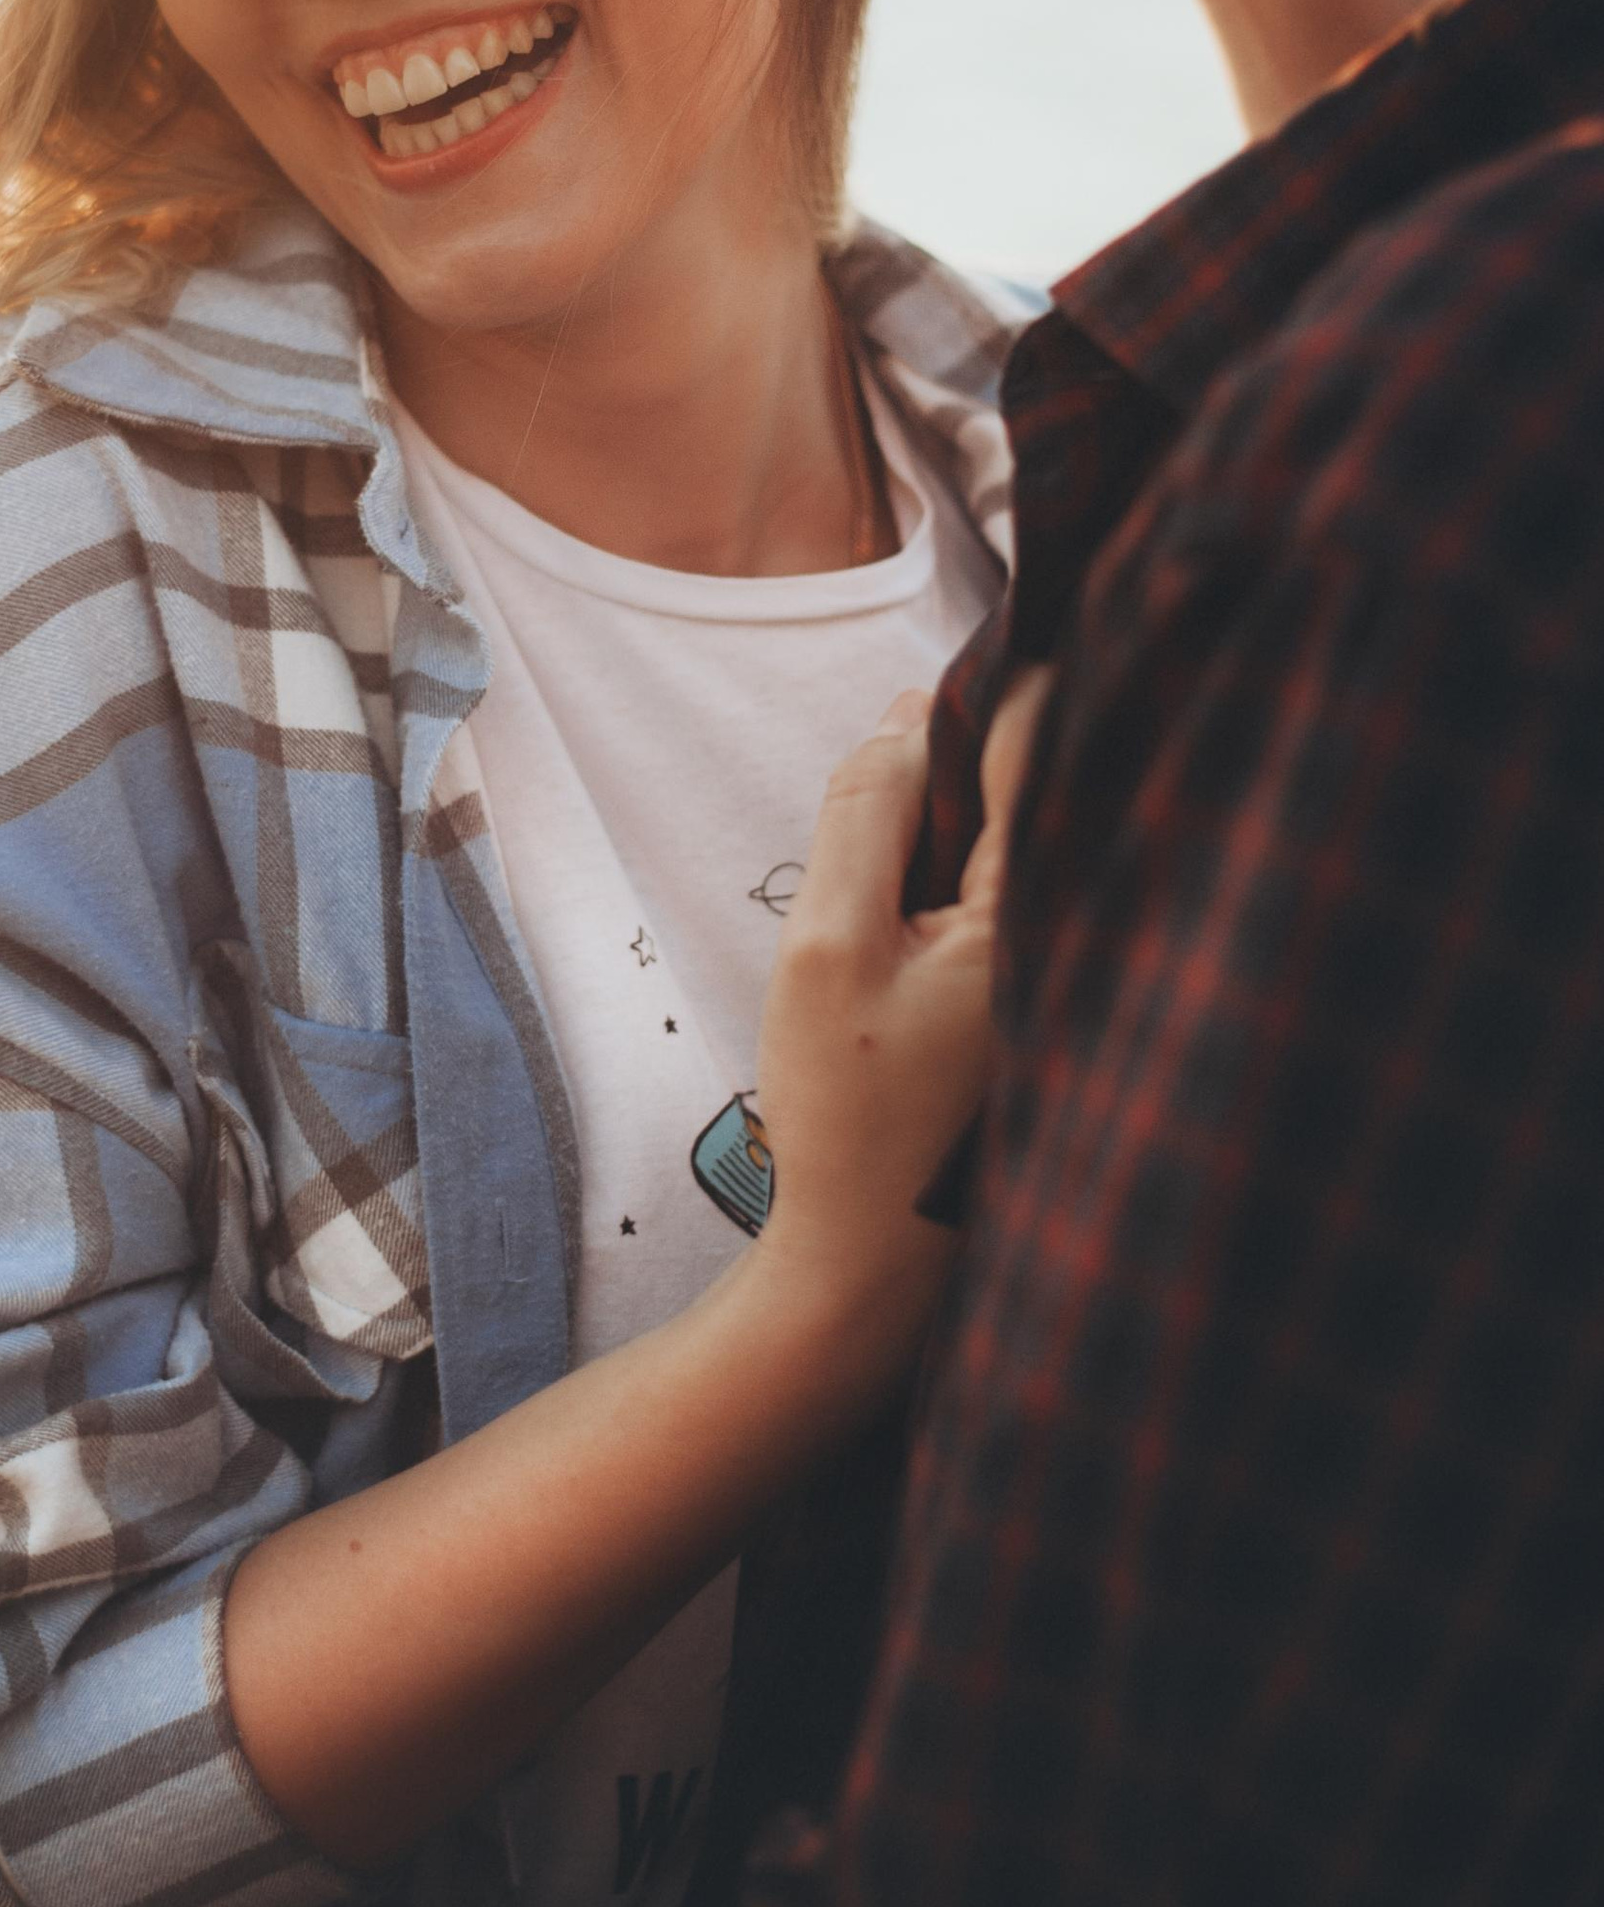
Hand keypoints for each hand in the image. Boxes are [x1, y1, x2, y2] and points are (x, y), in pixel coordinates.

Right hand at [749, 675, 1044, 1342]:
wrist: (874, 1255)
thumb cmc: (850, 1106)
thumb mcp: (828, 943)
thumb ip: (864, 815)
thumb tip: (906, 714)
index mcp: (1040, 909)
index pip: (1045, 740)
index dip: (1001, 681)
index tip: (967, 652)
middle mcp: (1079, 933)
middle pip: (1042, 785)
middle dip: (980, 748)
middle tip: (913, 741)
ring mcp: (1064, 972)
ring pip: (1020, 843)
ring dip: (965, 818)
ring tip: (906, 840)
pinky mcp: (1040, 1004)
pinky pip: (1010, 901)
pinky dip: (964, 880)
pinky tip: (913, 912)